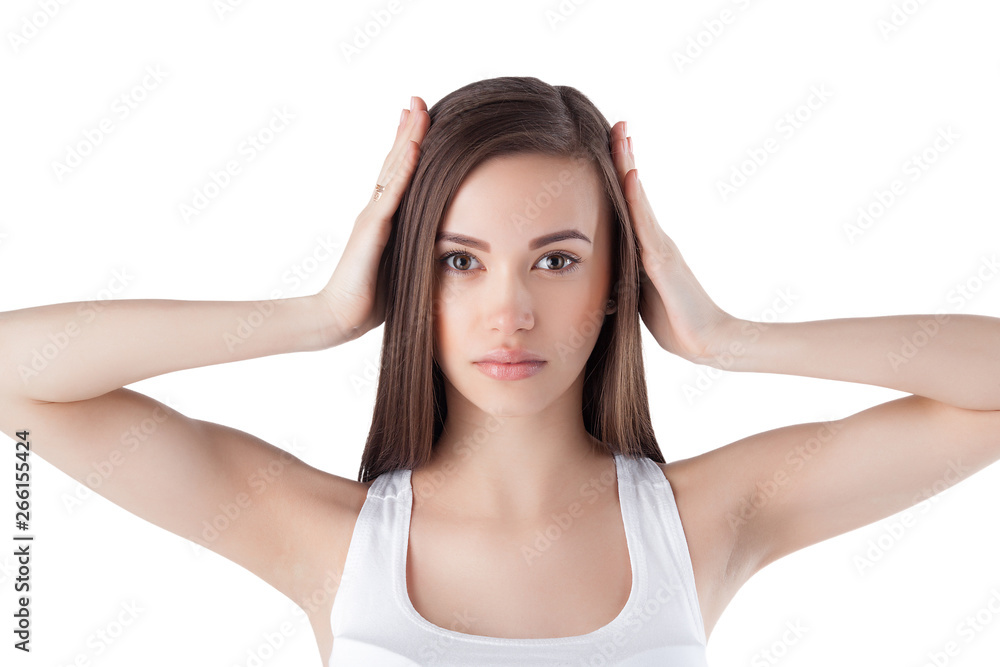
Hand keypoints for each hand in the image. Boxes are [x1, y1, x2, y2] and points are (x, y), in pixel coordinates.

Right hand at [315, 97, 429, 346]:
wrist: (340, 317)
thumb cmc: (371, 300)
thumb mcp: (401, 267)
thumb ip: (413, 251)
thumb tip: (440, 251)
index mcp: (382, 219)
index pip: (397, 175)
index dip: (408, 147)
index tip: (418, 121)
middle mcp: (375, 210)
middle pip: (394, 162)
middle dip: (407, 130)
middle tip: (416, 100)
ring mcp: (372, 216)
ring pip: (393, 169)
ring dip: (408, 137)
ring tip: (416, 109)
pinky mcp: (372, 228)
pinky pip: (392, 192)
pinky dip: (404, 168)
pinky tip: (415, 146)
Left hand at [611, 121, 736, 363]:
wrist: (708, 341)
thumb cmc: (675, 320)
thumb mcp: (640, 292)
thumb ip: (628, 273)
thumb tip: (605, 266)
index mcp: (647, 246)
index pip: (629, 203)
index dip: (619, 173)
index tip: (611, 144)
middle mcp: (655, 238)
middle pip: (633, 191)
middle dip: (624, 156)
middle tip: (617, 124)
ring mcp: (660, 246)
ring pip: (638, 199)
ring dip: (627, 165)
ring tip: (620, 134)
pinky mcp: (662, 260)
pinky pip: (644, 225)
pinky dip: (635, 199)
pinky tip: (628, 176)